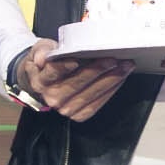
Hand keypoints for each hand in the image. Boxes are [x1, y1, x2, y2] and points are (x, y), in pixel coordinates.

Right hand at [14, 38, 133, 120]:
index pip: (53, 73)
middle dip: (98, 70)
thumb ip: (41, 50)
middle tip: (115, 59)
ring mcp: (65, 109)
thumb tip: (43, 58)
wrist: (44, 81)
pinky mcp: (78, 114)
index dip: (65, 67)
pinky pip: (96, 104)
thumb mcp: (40, 50)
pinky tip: (120, 79)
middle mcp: (51, 98)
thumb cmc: (46, 62)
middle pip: (76, 84)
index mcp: (40, 80)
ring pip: (89, 95)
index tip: (78, 59)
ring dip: (110, 80)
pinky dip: (110, 91)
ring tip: (124, 67)